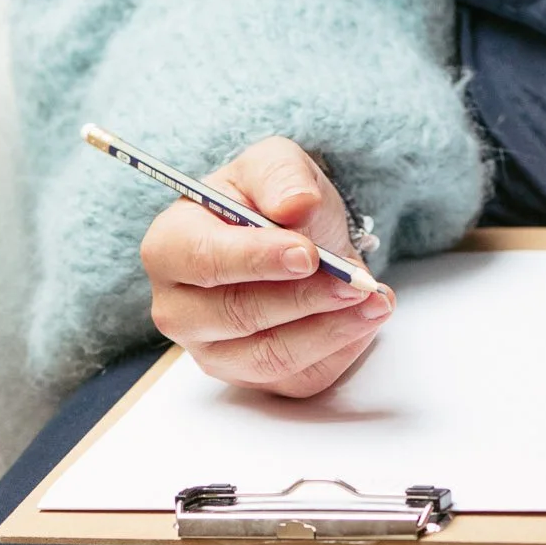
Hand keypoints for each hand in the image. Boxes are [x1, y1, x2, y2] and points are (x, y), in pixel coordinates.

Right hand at [141, 137, 393, 398]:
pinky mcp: (253, 379)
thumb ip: (281, 177)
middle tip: (356, 280)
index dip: (258, 260)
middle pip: (239, 316)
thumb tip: (297, 204)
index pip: (206, 262)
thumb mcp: (272, 165)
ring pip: (271, 356)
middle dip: (306, 298)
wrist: (286, 240)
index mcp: (170, 248)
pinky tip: (363, 320)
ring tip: (375, 300)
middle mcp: (179, 309)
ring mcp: (213, 352)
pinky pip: (298, 378)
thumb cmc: (264, 203)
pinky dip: (339, 350)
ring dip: (331, 330)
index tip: (310, 254)